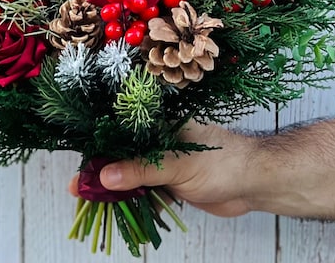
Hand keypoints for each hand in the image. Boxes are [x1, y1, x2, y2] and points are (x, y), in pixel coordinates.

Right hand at [68, 122, 259, 217]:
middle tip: (78, 190)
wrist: (256, 182)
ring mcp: (164, 163)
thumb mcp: (177, 164)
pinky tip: (116, 209)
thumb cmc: (223, 161)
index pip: (120, 135)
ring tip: (91, 202)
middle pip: (121, 156)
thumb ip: (141, 170)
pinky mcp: (172, 182)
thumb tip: (105, 177)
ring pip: (131, 175)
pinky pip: (145, 191)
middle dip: (100, 173)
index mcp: (158, 126)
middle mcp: (158, 142)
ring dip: (114, 190)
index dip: (97, 151)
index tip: (80, 170)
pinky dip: (131, 200)